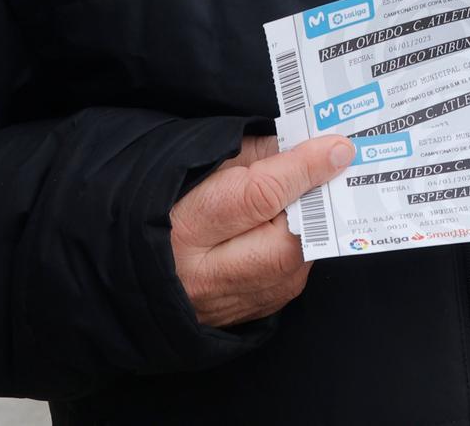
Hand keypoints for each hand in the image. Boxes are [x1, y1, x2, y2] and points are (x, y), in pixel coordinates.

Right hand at [171, 134, 354, 327]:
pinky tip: (284, 234)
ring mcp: (222, 307)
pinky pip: (286, 285)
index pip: (258, 196)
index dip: (303, 168)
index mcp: (182, 227)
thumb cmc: (166, 204)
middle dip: (312, 209)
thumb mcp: (200, 167)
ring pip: (292, 270)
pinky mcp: (240, 320)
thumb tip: (312, 150)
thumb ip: (256, 155)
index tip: (338, 149)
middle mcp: (202, 278)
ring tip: (300, 204)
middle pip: (285, 245)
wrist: (130, 266)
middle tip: (324, 180)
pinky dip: (294, 255)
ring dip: (307, 233)